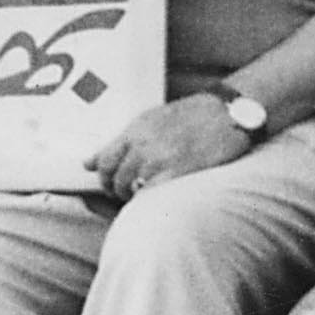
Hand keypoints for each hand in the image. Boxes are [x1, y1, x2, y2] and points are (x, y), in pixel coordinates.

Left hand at [85, 94, 248, 199]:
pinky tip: (158, 198)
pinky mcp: (177, 173)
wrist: (227, 114)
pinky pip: (150, 196)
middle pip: (115, 178)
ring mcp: (159, 160)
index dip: (103, 177)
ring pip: (131, 189)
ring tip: (143, 194)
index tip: (108, 182)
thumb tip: (87, 163)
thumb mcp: (151, 119)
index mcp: (135, 130)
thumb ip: (122, 141)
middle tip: (125, 192)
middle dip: (116, 189)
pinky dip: (149, 200)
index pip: (104, 160)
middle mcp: (142, 145)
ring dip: (133, 196)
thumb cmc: (191, 115)